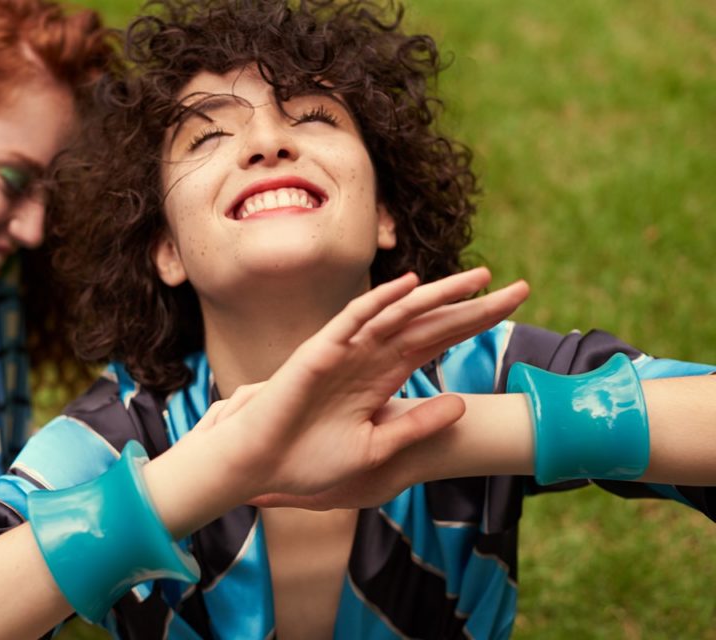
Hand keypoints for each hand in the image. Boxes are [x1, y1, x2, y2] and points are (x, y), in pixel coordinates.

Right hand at [210, 267, 529, 501]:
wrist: (264, 466)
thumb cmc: (312, 461)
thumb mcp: (378, 449)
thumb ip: (418, 425)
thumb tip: (464, 407)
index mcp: (384, 378)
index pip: (438, 343)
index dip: (475, 325)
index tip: (513, 310)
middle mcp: (371, 357)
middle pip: (430, 323)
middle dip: (472, 306)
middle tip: (520, 290)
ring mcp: (347, 350)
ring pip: (399, 314)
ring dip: (437, 296)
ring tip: (479, 280)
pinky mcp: (321, 351)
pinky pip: (353, 320)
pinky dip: (380, 302)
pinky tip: (409, 287)